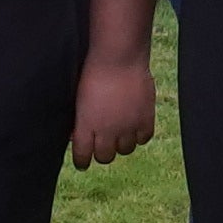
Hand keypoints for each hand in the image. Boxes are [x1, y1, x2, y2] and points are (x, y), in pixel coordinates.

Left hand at [71, 50, 155, 166]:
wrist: (118, 59)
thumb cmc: (92, 73)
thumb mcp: (78, 100)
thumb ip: (79, 120)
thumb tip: (76, 136)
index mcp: (85, 126)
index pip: (83, 156)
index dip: (82, 162)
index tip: (82, 163)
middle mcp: (107, 131)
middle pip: (105, 157)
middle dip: (101, 152)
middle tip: (102, 144)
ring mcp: (128, 127)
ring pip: (125, 150)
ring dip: (121, 144)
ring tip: (119, 133)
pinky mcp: (145, 120)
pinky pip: (144, 139)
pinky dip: (139, 136)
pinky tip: (134, 127)